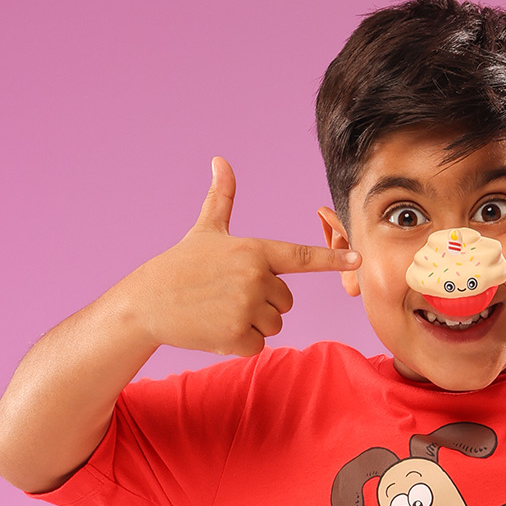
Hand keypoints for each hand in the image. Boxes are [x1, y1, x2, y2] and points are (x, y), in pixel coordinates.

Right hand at [118, 157, 360, 355]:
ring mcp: (246, 307)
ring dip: (253, 324)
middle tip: (228, 295)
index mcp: (254, 251)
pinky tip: (216, 329)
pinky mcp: (235, 335)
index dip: (332, 258)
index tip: (359, 258)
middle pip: (286, 301)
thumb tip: (220, 160)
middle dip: (263, 303)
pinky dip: (240, 343)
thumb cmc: (179, 266)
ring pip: (275, 324)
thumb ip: (221, 198)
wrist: (146, 303)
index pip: (301, 256)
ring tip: (221, 310)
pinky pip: (258, 345)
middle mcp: (254, 277)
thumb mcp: (204, 230)